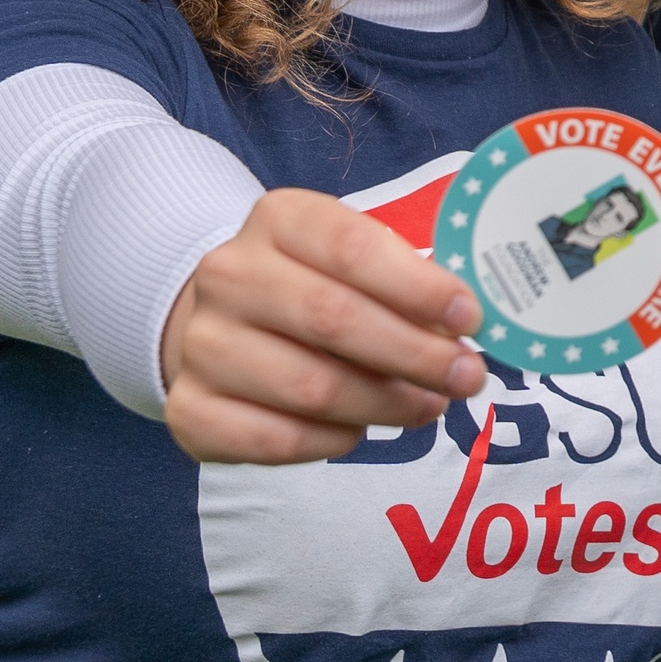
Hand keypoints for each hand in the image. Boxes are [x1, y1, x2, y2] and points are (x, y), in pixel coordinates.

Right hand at [160, 187, 488, 463]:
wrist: (223, 324)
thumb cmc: (315, 286)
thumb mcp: (356, 261)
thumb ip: (407, 283)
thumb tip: (466, 328)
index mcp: (278, 220)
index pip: (353, 248)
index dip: (419, 288)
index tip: (471, 320)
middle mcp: (229, 276)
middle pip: (333, 319)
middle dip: (414, 354)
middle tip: (467, 377)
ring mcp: (201, 344)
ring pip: (310, 387)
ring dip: (384, 404)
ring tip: (429, 406)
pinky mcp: (189, 409)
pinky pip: (276, 439)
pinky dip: (333, 441)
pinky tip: (361, 431)